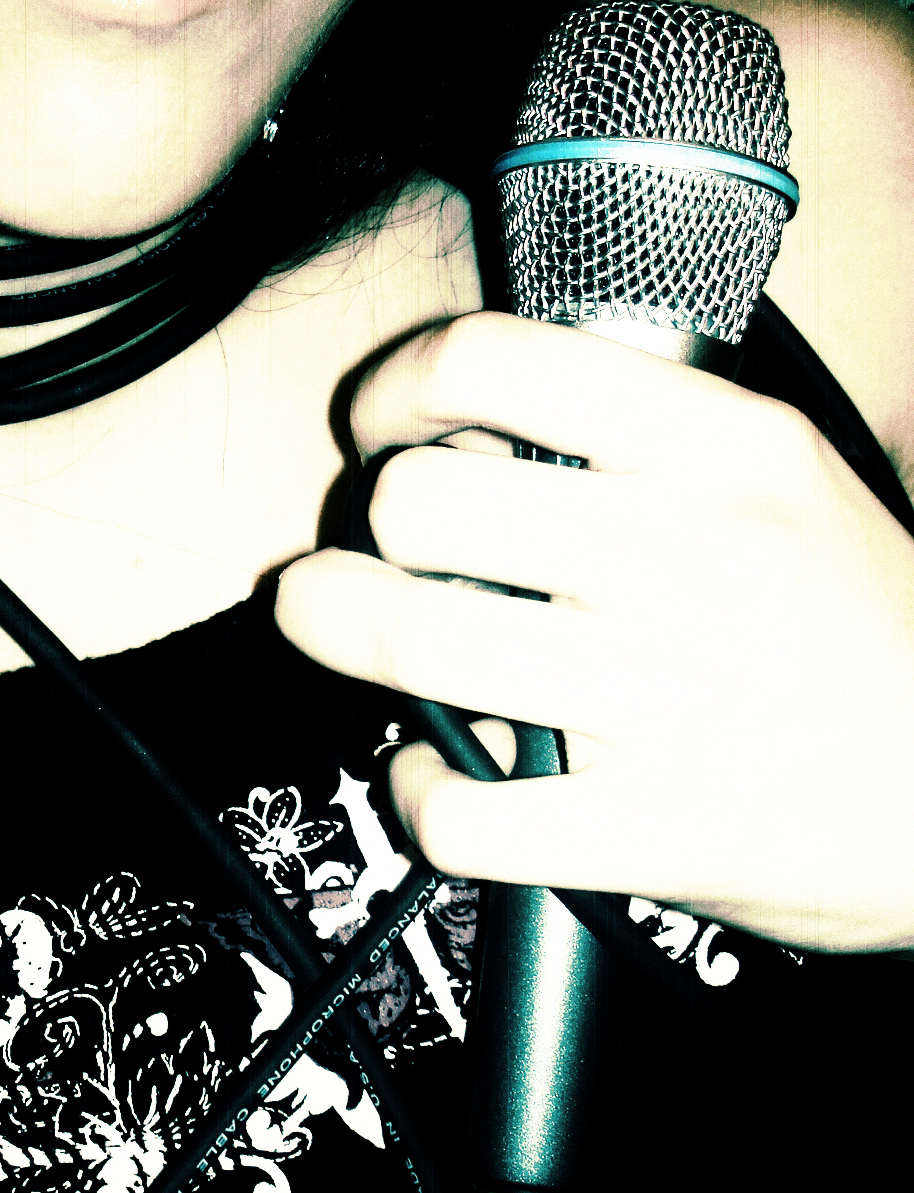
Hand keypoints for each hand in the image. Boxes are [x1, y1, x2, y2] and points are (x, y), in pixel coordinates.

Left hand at [276, 312, 913, 952]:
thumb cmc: (854, 632)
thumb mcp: (777, 485)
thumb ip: (633, 443)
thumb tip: (450, 444)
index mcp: (726, 447)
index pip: (494, 362)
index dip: (394, 393)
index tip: (381, 431)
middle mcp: (697, 556)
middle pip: (421, 502)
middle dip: (362, 529)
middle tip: (372, 553)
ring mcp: (674, 698)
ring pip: (414, 638)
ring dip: (338, 629)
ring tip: (341, 627)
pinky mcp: (654, 830)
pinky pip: (462, 812)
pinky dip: (420, 792)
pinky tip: (439, 770)